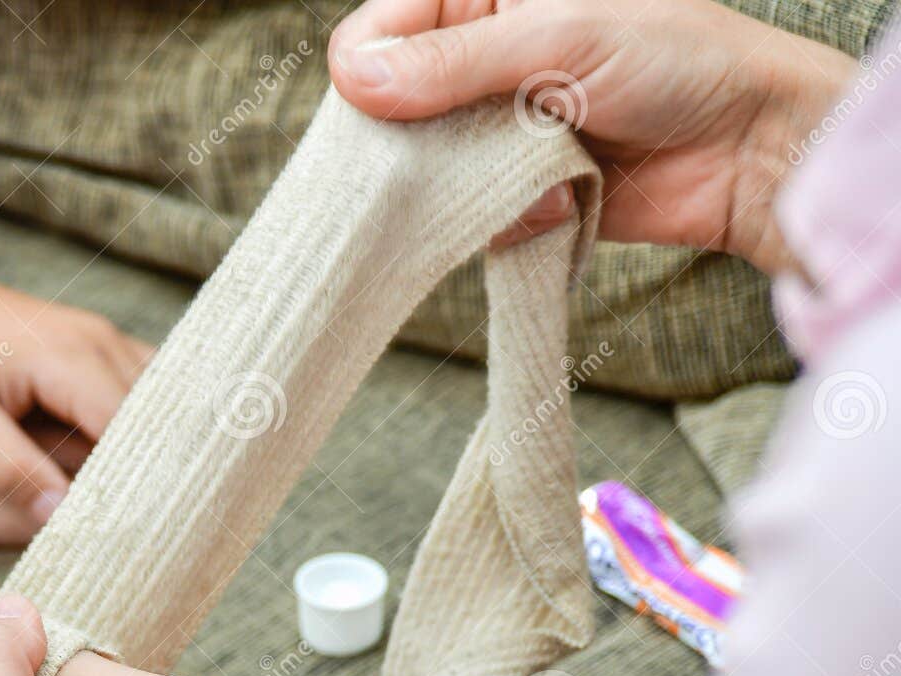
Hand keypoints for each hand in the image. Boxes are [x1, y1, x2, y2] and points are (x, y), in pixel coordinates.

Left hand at [0, 260, 153, 521]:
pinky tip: (138, 476)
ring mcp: (103, 343)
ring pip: (160, 406)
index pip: (128, 429)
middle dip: (159, 474)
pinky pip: (142, 396)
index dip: (138, 483)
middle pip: (157, 419)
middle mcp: (99, 342)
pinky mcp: (96, 353)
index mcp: (65, 356)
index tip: (140, 534)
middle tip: (155, 534)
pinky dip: (146, 434)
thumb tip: (60, 515)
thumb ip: (3, 465)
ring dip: (159, 453)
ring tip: (154, 511)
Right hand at [328, 0, 854, 270]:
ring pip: (423, 170)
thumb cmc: (677, 63)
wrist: (751, 150)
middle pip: (390, 106)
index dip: (369, 70)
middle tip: (456, 149)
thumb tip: (355, 79)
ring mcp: (496, 129)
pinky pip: (468, 214)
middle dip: (414, 140)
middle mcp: (482, 60)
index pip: (382, 29)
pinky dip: (505, 215)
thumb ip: (454, 62)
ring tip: (530, 170)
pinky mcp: (515, 190)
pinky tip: (559, 198)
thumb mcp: (560, 40)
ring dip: (467, 181)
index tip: (377, 108)